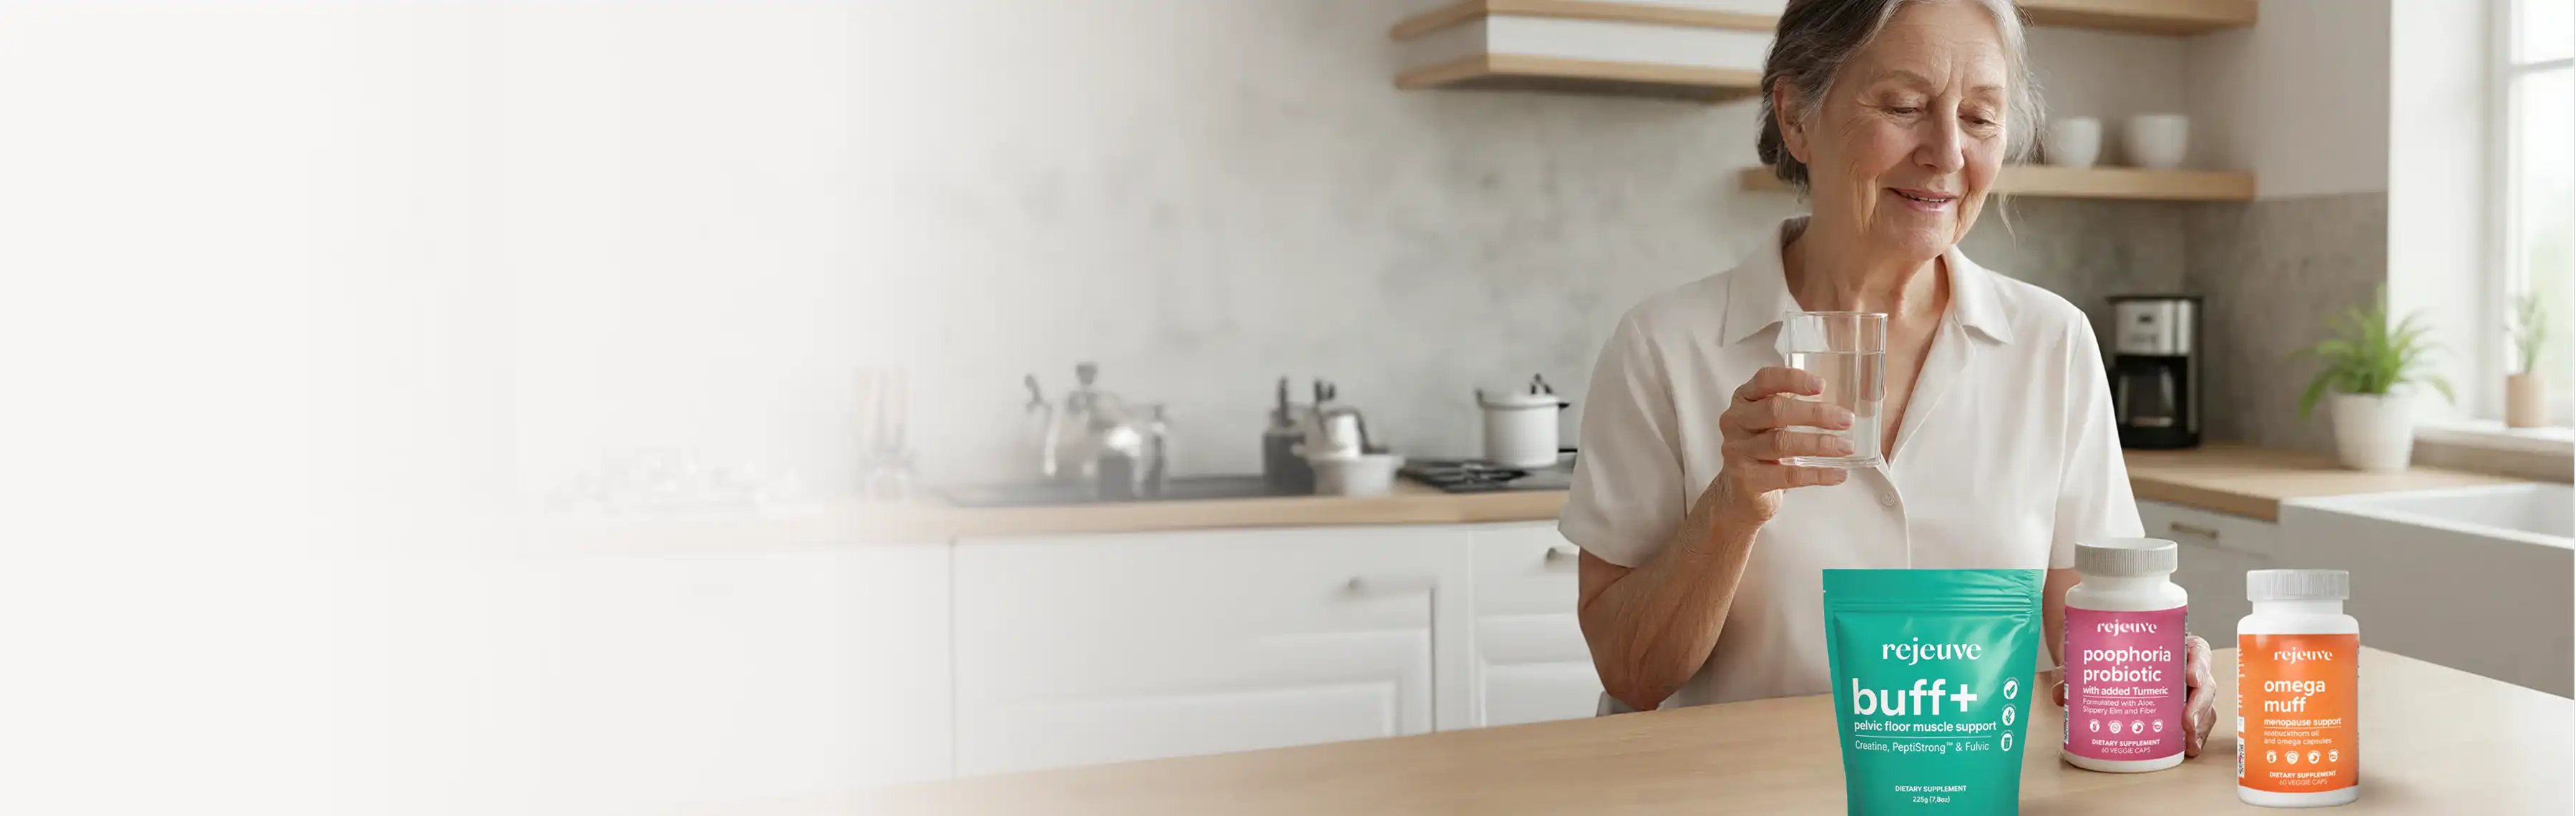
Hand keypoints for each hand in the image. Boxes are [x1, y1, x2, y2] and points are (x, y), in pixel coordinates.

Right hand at [1709, 366, 1854, 522]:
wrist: (1739, 494)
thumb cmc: (1767, 450)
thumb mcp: (1777, 424)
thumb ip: (1809, 407)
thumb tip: (1874, 394)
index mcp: (1745, 399)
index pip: (1765, 380)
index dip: (1792, 379)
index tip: (1822, 385)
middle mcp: (1735, 421)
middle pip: (1775, 411)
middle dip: (1815, 414)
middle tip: (1846, 419)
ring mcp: (1737, 451)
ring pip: (1781, 443)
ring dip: (1819, 444)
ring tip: (1847, 447)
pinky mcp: (1747, 480)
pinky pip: (1787, 475)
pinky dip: (1816, 474)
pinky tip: (1838, 474)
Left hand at [2052, 634, 2218, 757]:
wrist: (2094, 667)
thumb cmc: (2100, 656)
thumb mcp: (2086, 658)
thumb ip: (2072, 673)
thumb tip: (2061, 693)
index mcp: (2169, 646)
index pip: (2196, 649)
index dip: (2199, 662)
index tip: (2191, 676)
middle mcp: (2181, 668)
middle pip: (2204, 682)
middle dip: (2200, 702)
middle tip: (2186, 721)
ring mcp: (2182, 692)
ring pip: (2203, 706)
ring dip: (2199, 723)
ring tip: (2188, 741)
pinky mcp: (2179, 713)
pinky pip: (2195, 724)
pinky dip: (2194, 737)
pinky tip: (2187, 748)